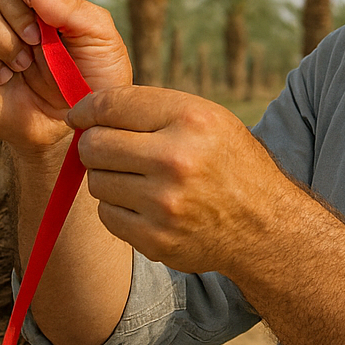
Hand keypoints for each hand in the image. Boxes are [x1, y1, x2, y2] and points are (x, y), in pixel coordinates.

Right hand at [0, 0, 131, 152]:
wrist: (69, 130)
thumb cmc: (88, 81)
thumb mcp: (97, 38)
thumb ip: (69, 5)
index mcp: (36, 0)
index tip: (45, 22)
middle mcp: (2, 12)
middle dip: (17, 19)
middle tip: (37, 46)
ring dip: (1, 40)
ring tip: (21, 66)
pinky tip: (2, 78)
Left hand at [70, 87, 296, 275]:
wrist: (264, 225)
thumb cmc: (228, 162)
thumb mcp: (207, 119)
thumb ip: (152, 109)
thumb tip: (87, 111)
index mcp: (191, 119)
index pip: (112, 105)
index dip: (86, 109)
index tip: (79, 115)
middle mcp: (176, 159)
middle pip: (94, 145)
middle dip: (94, 144)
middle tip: (109, 148)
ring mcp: (164, 204)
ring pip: (96, 181)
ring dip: (108, 178)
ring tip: (139, 178)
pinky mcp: (155, 239)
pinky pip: (107, 215)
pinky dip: (118, 208)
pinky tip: (145, 204)